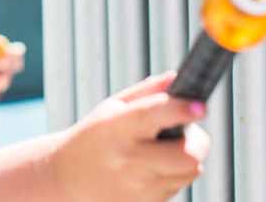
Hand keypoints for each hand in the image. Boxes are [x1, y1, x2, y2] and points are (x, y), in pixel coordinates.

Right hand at [47, 72, 209, 201]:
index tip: (200, 107)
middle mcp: (129, 158)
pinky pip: (178, 187)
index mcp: (117, 127)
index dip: (182, 110)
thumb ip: (147, 92)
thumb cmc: (92, 137)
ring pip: (190, 171)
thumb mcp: (111, 107)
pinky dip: (174, 175)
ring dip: (186, 158)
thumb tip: (178, 78)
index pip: (155, 115)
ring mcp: (138, 186)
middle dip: (197, 141)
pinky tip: (153, 168)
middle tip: (186, 132)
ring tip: (164, 150)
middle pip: (188, 155)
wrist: (66, 178)